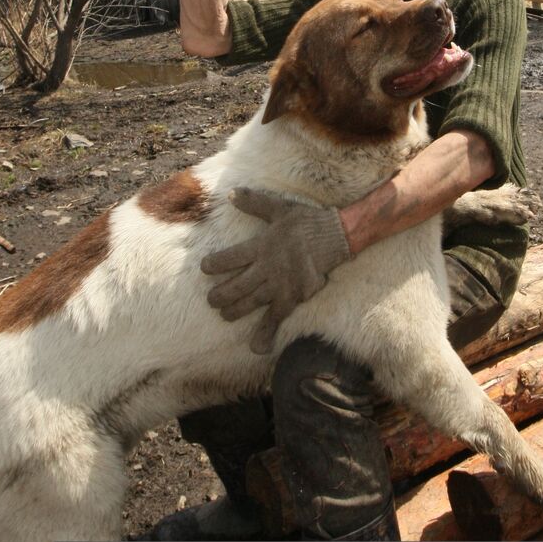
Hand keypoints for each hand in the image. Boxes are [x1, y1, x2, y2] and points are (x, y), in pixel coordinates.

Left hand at [201, 188, 351, 354]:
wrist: (337, 236)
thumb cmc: (307, 222)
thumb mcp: (280, 208)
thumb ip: (254, 203)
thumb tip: (231, 193)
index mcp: (261, 246)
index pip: (229, 258)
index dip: (213, 265)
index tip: (205, 268)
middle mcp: (267, 268)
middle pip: (235, 286)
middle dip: (219, 295)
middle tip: (211, 300)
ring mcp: (279, 285)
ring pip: (249, 303)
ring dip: (233, 311)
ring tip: (224, 314)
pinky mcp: (292, 297)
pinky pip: (276, 318)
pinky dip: (266, 333)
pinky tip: (256, 348)